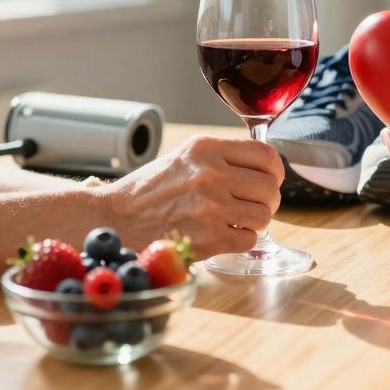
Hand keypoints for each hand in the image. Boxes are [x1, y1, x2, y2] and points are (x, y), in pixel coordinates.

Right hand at [108, 136, 282, 257]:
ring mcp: (211, 207)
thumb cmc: (151, 189)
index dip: (274, 171)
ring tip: (235, 220)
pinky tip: (223, 235)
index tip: (270, 179)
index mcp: (206, 148)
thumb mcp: (185, 157)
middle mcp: (211, 174)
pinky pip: (249, 239)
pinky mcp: (209, 238)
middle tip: (252, 205)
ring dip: (255, 221)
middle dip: (267, 200)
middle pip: (270, 188)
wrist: (115, 218)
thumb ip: (223, 157)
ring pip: (264, 215)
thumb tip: (266, 166)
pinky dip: (241, 240)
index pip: (266, 155)